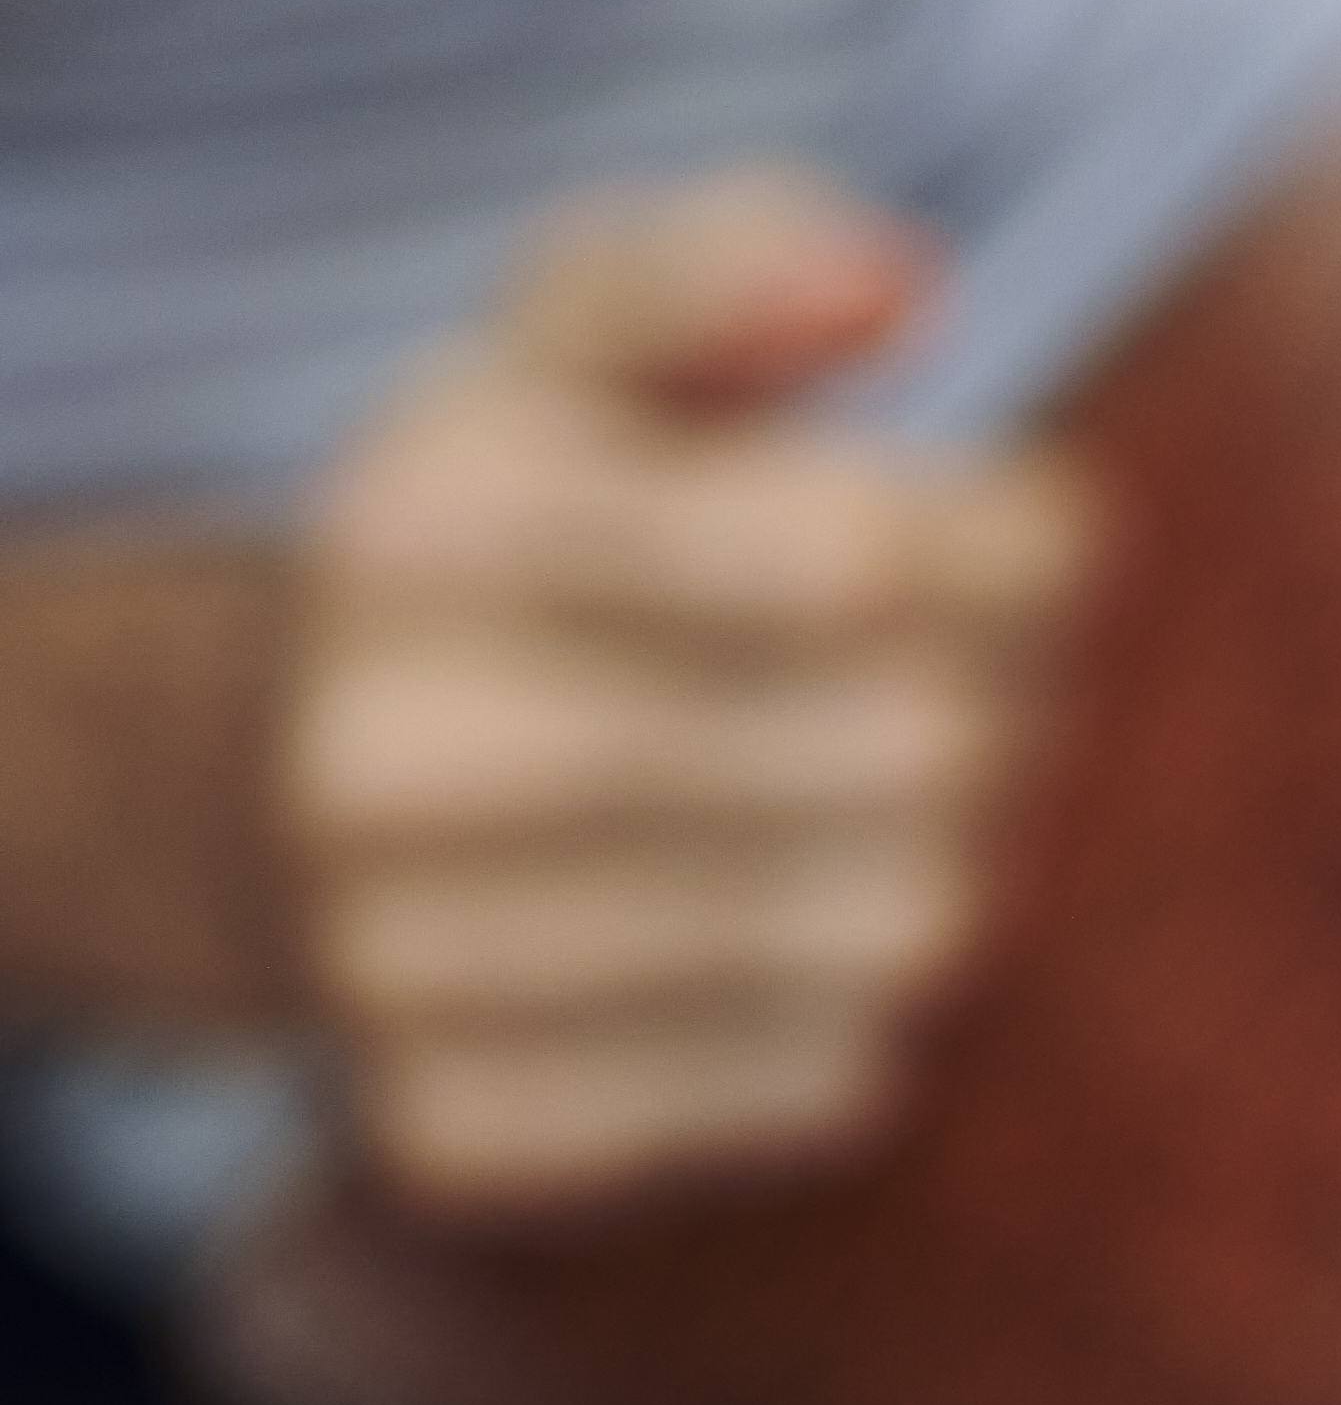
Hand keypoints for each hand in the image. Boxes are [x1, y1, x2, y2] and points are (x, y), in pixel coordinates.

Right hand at [280, 173, 1095, 1214]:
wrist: (260, 804)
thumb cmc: (504, 545)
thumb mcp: (568, 349)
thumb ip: (723, 268)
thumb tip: (896, 289)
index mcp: (424, 525)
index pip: (871, 555)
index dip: (1017, 546)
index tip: (1005, 537)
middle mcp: (389, 755)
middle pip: (925, 752)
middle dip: (1009, 706)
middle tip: (964, 687)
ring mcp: (409, 969)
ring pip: (904, 933)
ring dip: (957, 863)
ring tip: (881, 807)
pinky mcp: (473, 1137)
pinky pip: (832, 1086)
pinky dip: (853, 1012)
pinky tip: (764, 940)